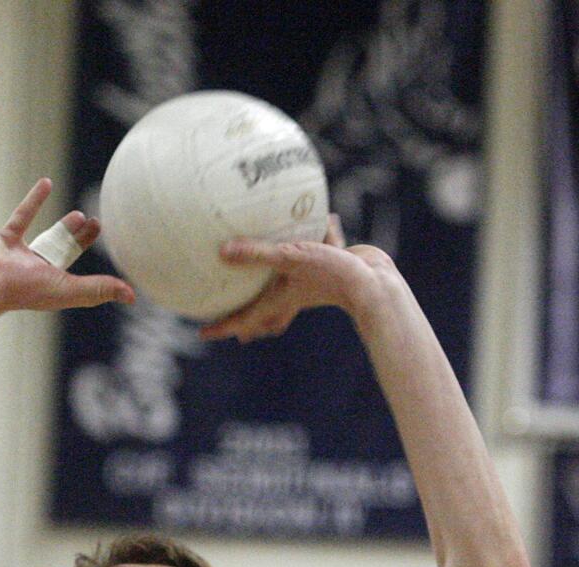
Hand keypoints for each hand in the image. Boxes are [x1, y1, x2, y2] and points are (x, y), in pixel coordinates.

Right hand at [0, 178, 134, 315]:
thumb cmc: (25, 290)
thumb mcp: (69, 289)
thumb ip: (99, 289)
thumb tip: (133, 296)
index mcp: (54, 284)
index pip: (80, 272)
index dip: (96, 264)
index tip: (107, 248)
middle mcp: (39, 271)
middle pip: (66, 253)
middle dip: (80, 241)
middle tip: (95, 224)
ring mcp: (21, 255)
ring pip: (45, 237)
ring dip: (62, 226)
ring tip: (80, 215)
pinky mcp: (5, 239)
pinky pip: (22, 217)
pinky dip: (34, 200)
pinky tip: (47, 183)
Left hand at [200, 215, 400, 343]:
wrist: (376, 283)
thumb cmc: (332, 275)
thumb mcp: (291, 258)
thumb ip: (257, 253)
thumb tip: (222, 252)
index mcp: (279, 301)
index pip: (245, 319)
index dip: (223, 327)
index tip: (203, 333)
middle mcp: (294, 296)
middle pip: (266, 313)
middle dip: (251, 319)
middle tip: (236, 325)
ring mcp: (314, 283)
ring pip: (290, 287)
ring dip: (279, 284)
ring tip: (271, 275)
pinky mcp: (333, 268)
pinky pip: (316, 254)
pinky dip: (316, 241)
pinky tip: (325, 219)